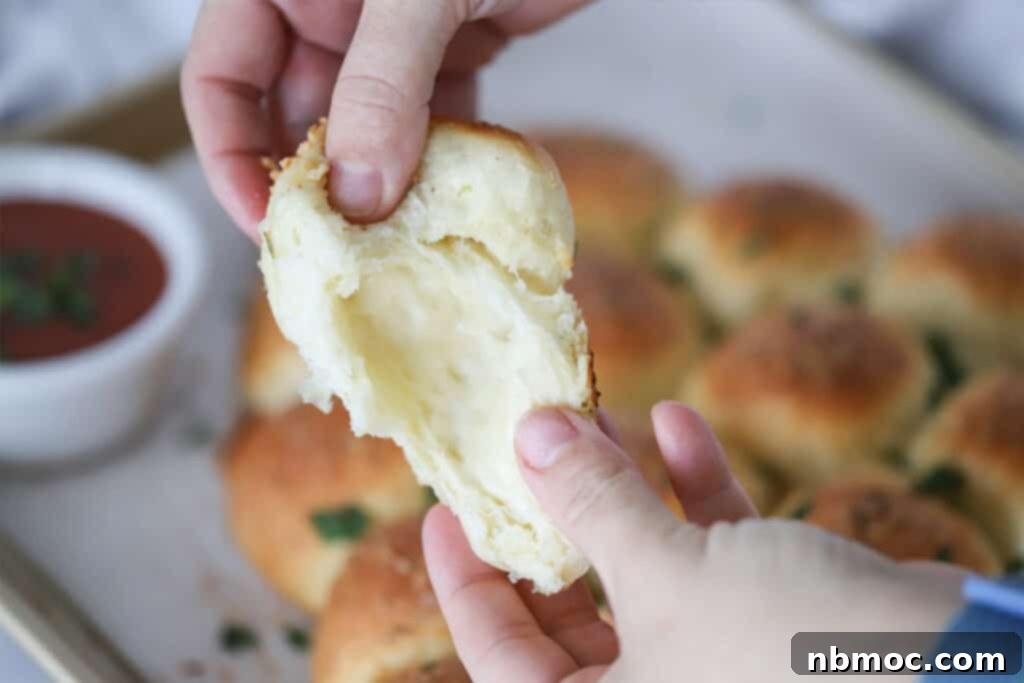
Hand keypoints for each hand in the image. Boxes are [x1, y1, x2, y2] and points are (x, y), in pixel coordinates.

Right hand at [181, 0, 590, 236]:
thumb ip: (383, 85)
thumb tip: (357, 195)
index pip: (220, 73)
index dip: (230, 152)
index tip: (267, 223)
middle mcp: (331, 10)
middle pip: (291, 113)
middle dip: (311, 182)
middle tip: (333, 252)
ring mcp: (394, 34)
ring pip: (365, 128)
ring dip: (377, 183)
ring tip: (391, 243)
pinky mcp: (455, 48)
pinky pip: (431, 121)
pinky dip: (438, 160)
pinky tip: (446, 200)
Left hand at [423, 403, 966, 681]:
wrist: (946, 678)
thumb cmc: (787, 657)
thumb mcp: (668, 576)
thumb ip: (591, 505)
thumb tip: (528, 433)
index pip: (495, 649)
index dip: (462, 575)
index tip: (444, 505)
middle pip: (566, 598)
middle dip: (552, 507)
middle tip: (531, 437)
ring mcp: (705, 658)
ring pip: (638, 563)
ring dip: (621, 485)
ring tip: (600, 411)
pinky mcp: (761, 619)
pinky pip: (707, 552)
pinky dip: (692, 490)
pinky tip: (677, 422)